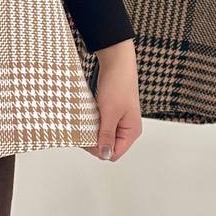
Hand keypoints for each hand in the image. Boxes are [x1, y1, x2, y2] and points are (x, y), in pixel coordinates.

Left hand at [84, 38, 141, 162]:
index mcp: (131, 132)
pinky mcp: (112, 112)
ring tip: (87, 119)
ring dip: (93, 130)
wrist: (117, 61)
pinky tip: (89, 115)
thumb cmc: (118, 84)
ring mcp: (119, 120)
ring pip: (102, 135)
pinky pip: (101, 124)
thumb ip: (106, 135)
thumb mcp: (110, 113)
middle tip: (84, 128)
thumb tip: (104, 154)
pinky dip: (93, 122)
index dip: (99, 149)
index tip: (86, 139)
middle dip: (94, 139)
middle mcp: (127, 128)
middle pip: (108, 146)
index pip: (114, 154)